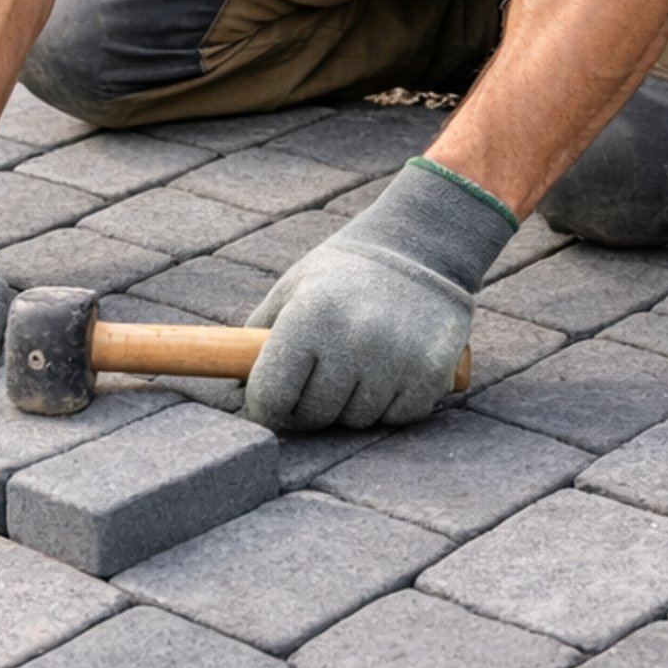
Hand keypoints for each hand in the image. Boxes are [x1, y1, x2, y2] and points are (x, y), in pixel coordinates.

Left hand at [244, 157, 515, 431]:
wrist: (421, 247)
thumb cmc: (344, 273)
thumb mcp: (293, 288)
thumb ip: (259, 336)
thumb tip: (235, 387)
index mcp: (311, 315)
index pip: (273, 394)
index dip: (266, 406)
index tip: (270, 404)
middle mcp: (354, 339)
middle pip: (314, 415)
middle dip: (308, 407)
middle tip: (315, 384)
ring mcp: (396, 359)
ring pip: (356, 420)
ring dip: (351, 405)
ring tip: (358, 366)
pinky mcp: (432, 373)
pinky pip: (397, 418)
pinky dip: (390, 405)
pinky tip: (391, 370)